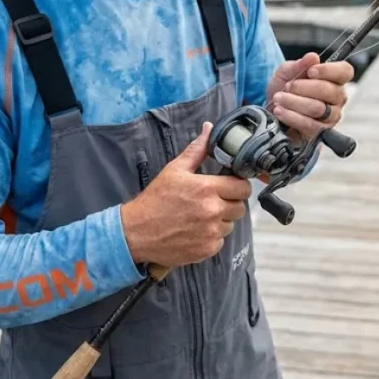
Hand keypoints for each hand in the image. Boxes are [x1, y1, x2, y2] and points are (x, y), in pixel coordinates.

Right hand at [120, 122, 251, 266]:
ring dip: (221, 220)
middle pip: (240, 207)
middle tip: (214, 201)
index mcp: (207, 189)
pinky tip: (196, 231)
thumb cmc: (155, 200)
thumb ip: (196, 150)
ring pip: (230, 224)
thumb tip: (208, 129)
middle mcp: (212, 211)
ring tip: (201, 216)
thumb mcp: (174, 170)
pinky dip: (212, 237)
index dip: (239, 186)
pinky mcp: (207, 249)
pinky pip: (220, 241)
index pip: (243, 187)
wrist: (136, 232)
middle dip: (231, 203)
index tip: (230, 186)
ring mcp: (210, 232)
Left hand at [266, 52, 353, 141]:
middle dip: (304, 87)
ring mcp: (330, 117)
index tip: (310, 71)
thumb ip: (299, 64)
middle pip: (329, 91)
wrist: (272, 108)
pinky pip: (309, 125)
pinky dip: (292, 116)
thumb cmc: (285, 88)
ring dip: (294, 102)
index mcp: (335, 80)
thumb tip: (313, 57)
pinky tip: (280, 111)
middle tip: (287, 86)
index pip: (345, 72)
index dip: (329, 70)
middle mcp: (337, 99)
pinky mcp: (319, 132)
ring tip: (279, 98)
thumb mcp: (286, 71)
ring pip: (318, 108)